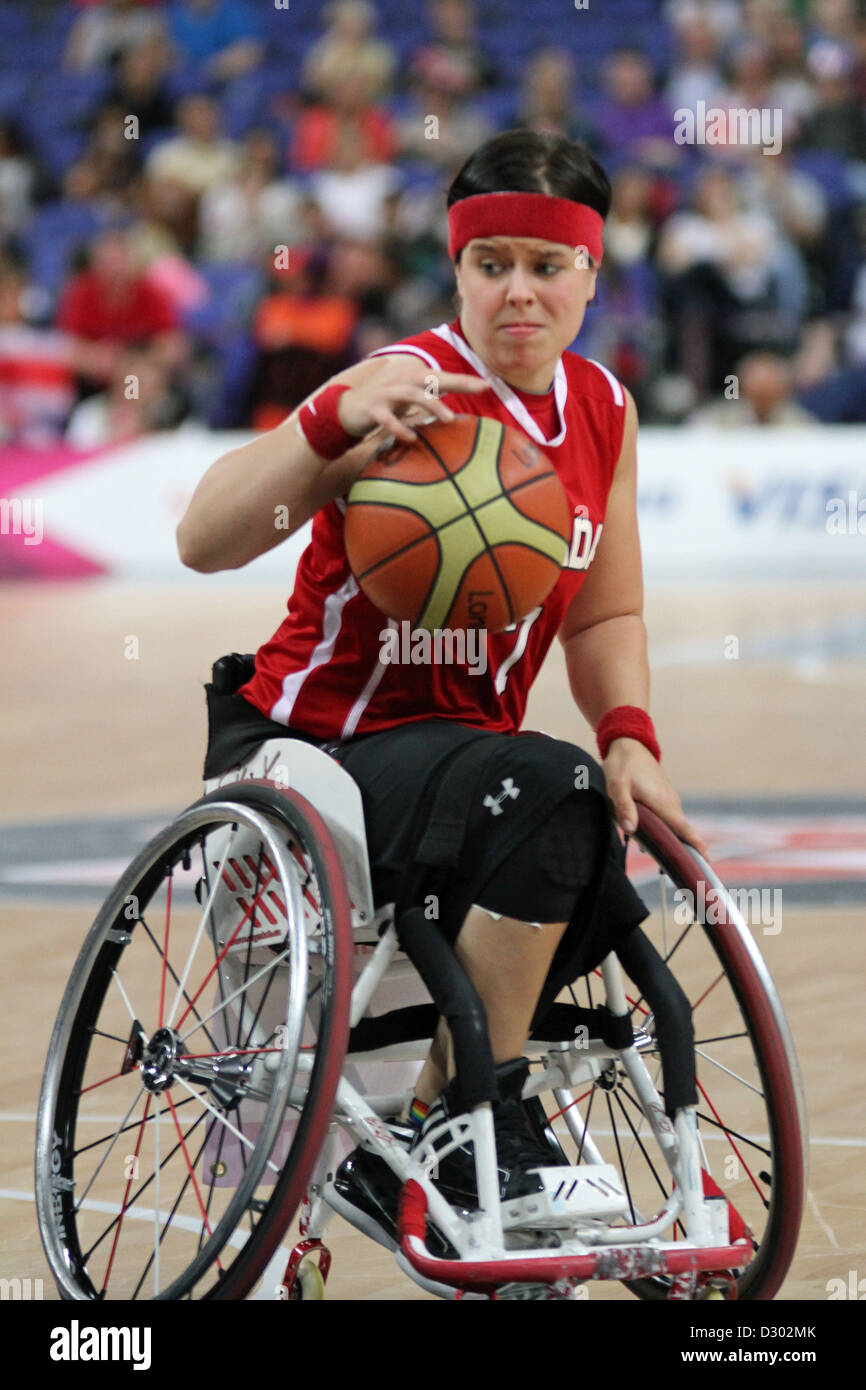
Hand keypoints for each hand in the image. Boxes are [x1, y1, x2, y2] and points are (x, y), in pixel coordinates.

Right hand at [336, 357, 489, 443]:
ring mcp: (386, 393)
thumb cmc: (383, 405)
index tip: (488, 385)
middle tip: (479, 388)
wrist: (344, 410)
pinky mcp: (371, 408)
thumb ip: (427, 400)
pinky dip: (399, 427)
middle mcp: (401, 380)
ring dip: (432, 405)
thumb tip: (455, 415)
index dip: (464, 380)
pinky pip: (386, 418)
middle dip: (457, 382)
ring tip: (449, 419)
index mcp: (411, 378)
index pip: (442, 377)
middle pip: (432, 378)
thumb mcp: (407, 400)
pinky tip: (412, 438)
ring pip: (412, 394)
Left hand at [602, 737, 708, 857]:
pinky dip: (666, 831)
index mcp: (663, 803)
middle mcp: (671, 803)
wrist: (629, 745)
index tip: (708, 861)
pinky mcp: (664, 798)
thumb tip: (631, 831)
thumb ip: (624, 808)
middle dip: (684, 851)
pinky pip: (668, 819)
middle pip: (681, 832)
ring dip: (673, 841)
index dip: (696, 845)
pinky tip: (654, 840)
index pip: (684, 828)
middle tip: (684, 873)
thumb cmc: (622, 765)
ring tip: (667, 863)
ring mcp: (669, 800)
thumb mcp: (617, 786)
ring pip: (673, 826)